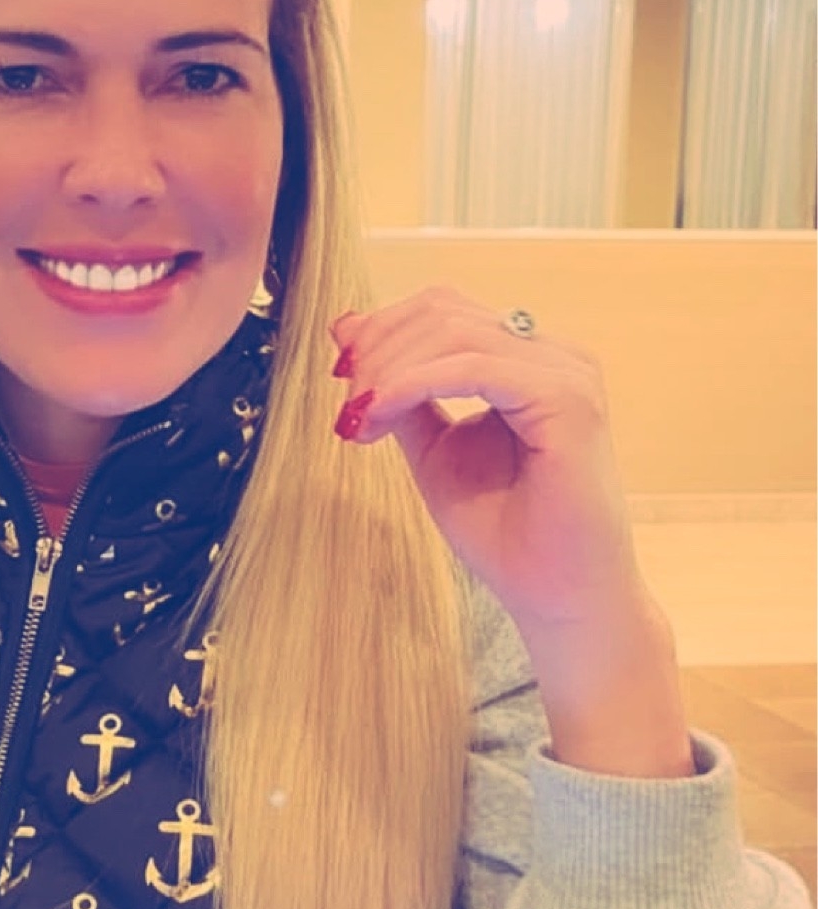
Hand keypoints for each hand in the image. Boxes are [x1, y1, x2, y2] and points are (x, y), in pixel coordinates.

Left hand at [328, 286, 645, 636]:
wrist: (556, 598)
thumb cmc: (504, 532)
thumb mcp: (433, 449)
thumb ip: (400, 393)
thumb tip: (349, 334)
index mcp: (527, 360)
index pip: (444, 310)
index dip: (382, 330)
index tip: (339, 370)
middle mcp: (554, 356)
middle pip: (444, 310)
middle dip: (378, 348)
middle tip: (347, 399)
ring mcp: (566, 373)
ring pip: (453, 332)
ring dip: (389, 368)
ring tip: (360, 415)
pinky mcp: (568, 401)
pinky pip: (473, 368)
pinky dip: (412, 384)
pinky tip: (380, 414)